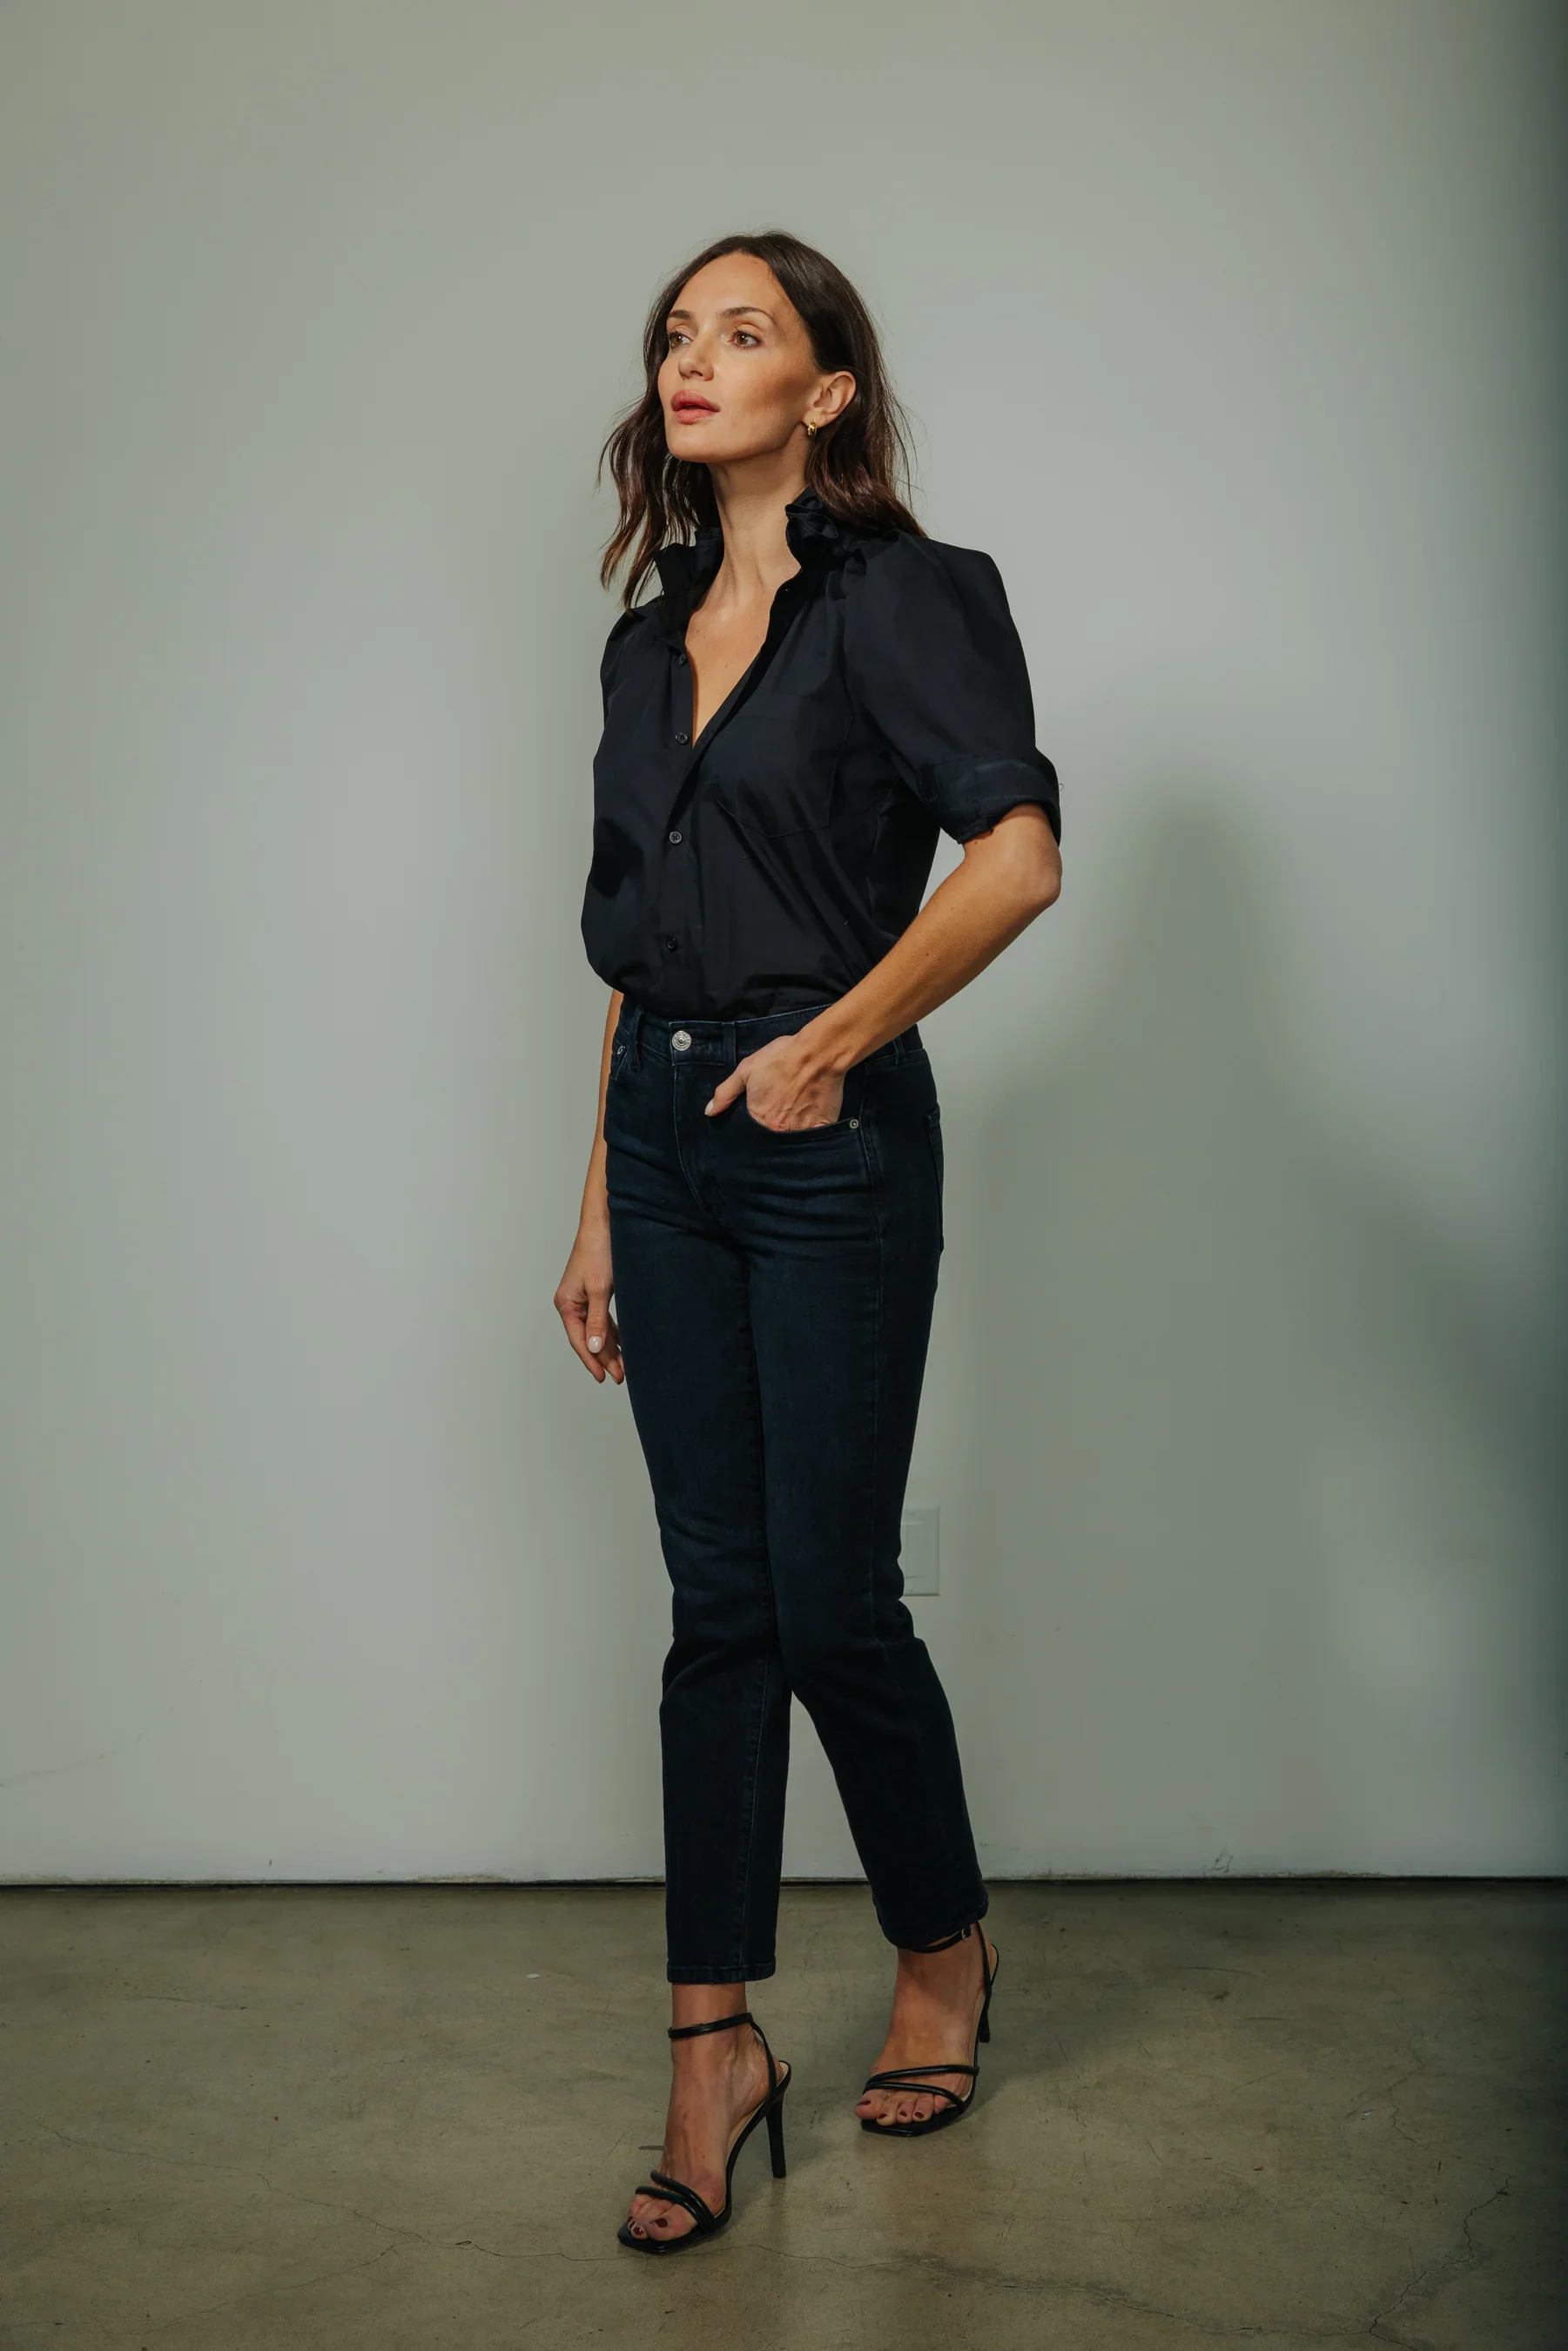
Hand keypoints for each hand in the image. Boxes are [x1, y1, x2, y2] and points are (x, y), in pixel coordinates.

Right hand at [554, 1222, 623, 1382]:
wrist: (605, 1224)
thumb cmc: (599, 1251)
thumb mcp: (600, 1289)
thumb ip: (597, 1320)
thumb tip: (592, 1347)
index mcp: (566, 1304)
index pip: (578, 1340)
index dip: (591, 1360)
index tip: (603, 1377)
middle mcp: (572, 1303)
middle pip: (588, 1337)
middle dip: (604, 1357)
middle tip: (620, 1376)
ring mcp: (583, 1298)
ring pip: (597, 1330)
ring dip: (609, 1347)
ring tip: (624, 1366)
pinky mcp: (595, 1292)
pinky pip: (603, 1319)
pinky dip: (612, 1332)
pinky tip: (623, 1344)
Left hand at [704, 1035, 844, 1131]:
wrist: (817, 1053)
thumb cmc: (781, 1058)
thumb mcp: (746, 1070)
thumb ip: (725, 1093)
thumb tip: (709, 1111)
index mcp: (760, 1118)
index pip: (752, 1133)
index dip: (756, 1127)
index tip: (763, 1116)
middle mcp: (779, 1130)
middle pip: (773, 1139)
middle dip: (774, 1131)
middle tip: (781, 1112)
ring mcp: (802, 1131)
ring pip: (793, 1140)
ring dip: (792, 1131)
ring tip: (795, 1114)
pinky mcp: (822, 1127)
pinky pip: (814, 1137)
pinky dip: (811, 1132)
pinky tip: (811, 1117)